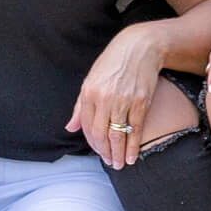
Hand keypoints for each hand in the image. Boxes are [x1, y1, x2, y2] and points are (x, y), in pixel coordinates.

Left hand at [66, 25, 166, 168]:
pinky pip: (136, 129)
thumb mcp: (91, 79)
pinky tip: (132, 156)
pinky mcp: (141, 102)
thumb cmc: (113, 62)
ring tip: (119, 164)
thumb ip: (80, 106)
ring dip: (118, 153)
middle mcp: (105, 98)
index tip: (99, 152)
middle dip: (105, 152)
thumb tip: (70, 127)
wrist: (140, 47)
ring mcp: (123, 101)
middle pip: (101, 134)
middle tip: (110, 163)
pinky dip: (134, 146)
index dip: (92, 143)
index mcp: (89, 92)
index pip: (87, 126)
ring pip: (118, 135)